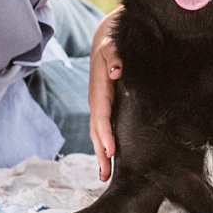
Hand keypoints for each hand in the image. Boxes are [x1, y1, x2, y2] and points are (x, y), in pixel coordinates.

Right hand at [88, 7, 122, 181]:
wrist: (106, 37)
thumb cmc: (112, 42)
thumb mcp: (112, 45)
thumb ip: (114, 56)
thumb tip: (116, 72)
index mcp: (99, 89)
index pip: (101, 116)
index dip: (105, 134)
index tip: (110, 151)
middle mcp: (98, 100)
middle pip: (96, 131)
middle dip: (99, 152)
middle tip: (104, 174)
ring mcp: (101, 104)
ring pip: (98, 133)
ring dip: (100, 154)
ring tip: (104, 175)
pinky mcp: (107, 106)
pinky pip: (105, 128)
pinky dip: (105, 144)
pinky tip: (109, 159)